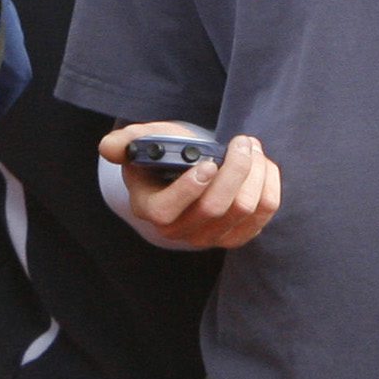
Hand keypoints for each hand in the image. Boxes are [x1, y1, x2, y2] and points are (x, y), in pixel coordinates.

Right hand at [100, 122, 280, 249]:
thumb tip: (109, 147)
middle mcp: (181, 231)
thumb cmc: (162, 154)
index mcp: (152, 210)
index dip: (190, 188)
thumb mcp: (140, 144)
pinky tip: (262, 163)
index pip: (168, 211)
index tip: (208, 162)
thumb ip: (124, 143)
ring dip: (255, 172)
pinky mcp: (239, 233)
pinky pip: (265, 212)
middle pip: (216, 208)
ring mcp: (212, 237)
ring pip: (245, 209)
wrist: (186, 172)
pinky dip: (269, 183)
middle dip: (235, 170)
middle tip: (241, 141)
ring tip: (250, 146)